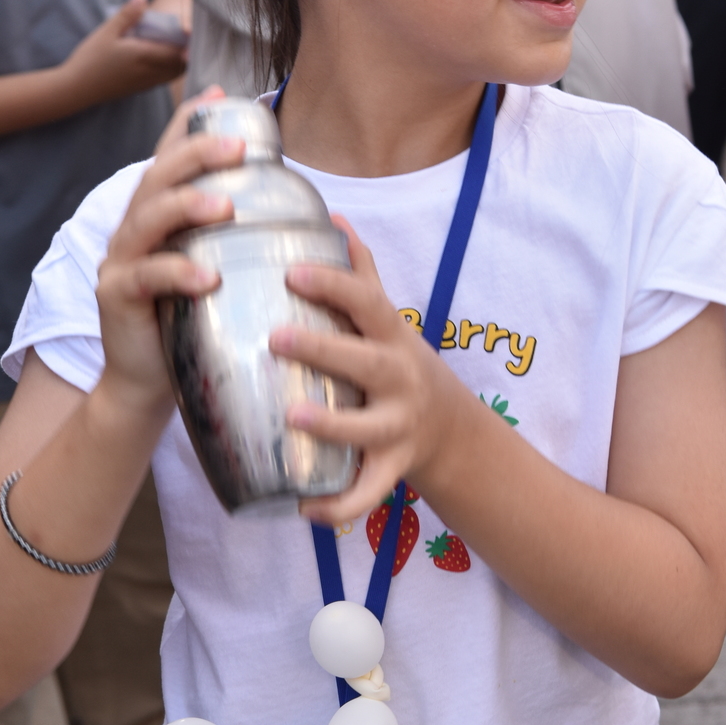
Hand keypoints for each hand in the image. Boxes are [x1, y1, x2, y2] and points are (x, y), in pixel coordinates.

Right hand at [60, 0, 187, 105]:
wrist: (77, 88)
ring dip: (179, 61)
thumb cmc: (90, 59)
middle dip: (186, 50)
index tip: (188, 29)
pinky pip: (164, 80)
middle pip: (181, 64)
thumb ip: (128, 15)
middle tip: (182, 35)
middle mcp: (151, 72)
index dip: (187, 41)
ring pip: (175, 74)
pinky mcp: (141, 89)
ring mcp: (147, 83)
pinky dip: (169, 69)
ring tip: (173, 45)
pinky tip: (160, 57)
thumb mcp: (107, 32)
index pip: (178, 51)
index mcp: (145, 56)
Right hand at [94, 91, 240, 411]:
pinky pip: (146, 277)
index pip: (169, 157)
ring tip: (226, 206)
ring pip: (147, 218)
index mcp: (157, 217)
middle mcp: (133, 230)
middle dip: (197, 153)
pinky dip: (178, 272)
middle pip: (157, 176)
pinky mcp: (116, 297)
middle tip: (238, 147)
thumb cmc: (188, 323)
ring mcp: (120, 261)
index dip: (190, 123)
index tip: (221, 93)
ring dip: (188, 205)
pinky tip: (208, 277)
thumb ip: (231, 239)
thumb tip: (290, 211)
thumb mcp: (212, 270)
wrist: (145, 384)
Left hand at [271, 220, 465, 522]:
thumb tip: (334, 216)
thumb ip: (361, 274)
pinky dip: (338, 505)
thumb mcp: (388, 321)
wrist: (450, 430)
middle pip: (367, 363)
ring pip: (368, 430)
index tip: (294, 271)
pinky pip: (367, 492)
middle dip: (323, 351)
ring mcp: (398, 428)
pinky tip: (302, 508)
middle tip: (275, 338)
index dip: (334, 286)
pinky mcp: (393, 469)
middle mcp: (400, 382)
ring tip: (292, 417)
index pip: (367, 303)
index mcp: (392, 339)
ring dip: (332, 425)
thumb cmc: (398, 364)